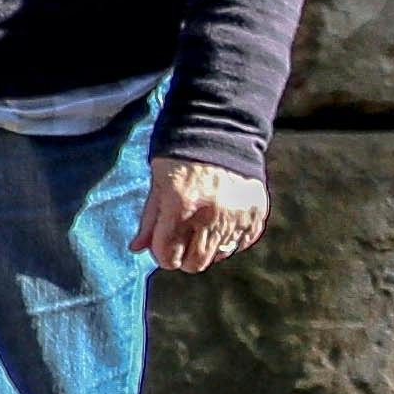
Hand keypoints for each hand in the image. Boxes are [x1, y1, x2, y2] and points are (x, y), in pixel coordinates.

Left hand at [134, 154, 268, 274]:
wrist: (220, 131)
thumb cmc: (181, 157)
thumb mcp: (158, 183)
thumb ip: (150, 219)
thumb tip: (137, 248)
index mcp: (181, 205)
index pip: (168, 255)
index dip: (161, 255)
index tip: (162, 248)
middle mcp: (211, 214)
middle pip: (195, 263)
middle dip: (183, 258)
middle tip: (180, 243)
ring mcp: (237, 215)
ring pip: (218, 256)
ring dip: (206, 249)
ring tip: (200, 229)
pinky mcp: (255, 213)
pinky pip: (241, 244)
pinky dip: (229, 240)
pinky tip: (220, 223)